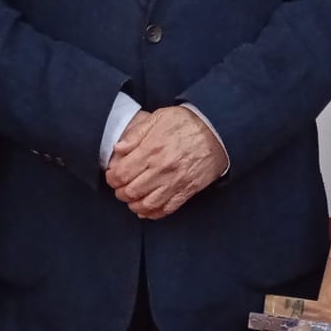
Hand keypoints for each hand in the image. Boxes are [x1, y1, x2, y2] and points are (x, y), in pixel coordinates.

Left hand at [104, 105, 226, 218]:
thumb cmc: (187, 122)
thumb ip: (136, 133)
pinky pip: (166, 209)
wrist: (218, 130)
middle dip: (120, 192)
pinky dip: (153, 213)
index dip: (111, 178)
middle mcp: (162, 169)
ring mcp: (175, 182)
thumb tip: (118, 149)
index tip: (112, 175)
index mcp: (152, 150)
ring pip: (146, 204)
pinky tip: (146, 208)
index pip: (121, 174)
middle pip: (131, 191)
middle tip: (120, 188)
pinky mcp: (187, 190)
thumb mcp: (159, 118)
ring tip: (132, 198)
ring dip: (134, 204)